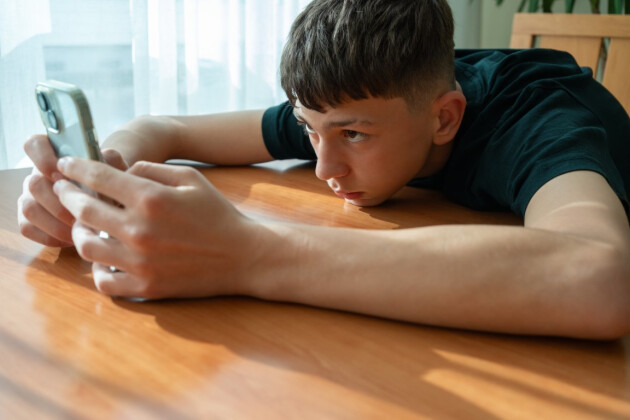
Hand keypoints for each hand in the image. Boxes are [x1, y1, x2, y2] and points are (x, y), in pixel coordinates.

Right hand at [18, 134, 127, 246]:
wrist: (114, 198)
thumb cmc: (114, 180)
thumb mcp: (117, 168)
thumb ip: (110, 161)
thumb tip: (106, 159)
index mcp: (54, 153)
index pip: (35, 144)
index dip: (43, 157)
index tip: (62, 171)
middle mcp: (38, 173)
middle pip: (34, 183)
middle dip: (60, 200)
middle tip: (84, 211)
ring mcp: (30, 196)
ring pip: (30, 208)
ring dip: (57, 221)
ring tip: (83, 228)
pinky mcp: (29, 220)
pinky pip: (27, 228)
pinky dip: (51, 235)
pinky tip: (73, 238)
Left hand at [52, 158, 258, 298]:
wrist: (243, 256)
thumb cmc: (217, 214)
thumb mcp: (190, 178)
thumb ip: (151, 169)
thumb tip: (119, 173)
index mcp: (151, 199)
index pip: (97, 178)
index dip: (75, 168)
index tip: (65, 166)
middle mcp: (139, 230)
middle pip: (83, 210)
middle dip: (67, 195)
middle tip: (63, 190)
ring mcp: (140, 262)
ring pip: (86, 247)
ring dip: (78, 232)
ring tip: (82, 226)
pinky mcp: (146, 287)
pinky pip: (103, 282)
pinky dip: (97, 269)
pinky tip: (104, 259)